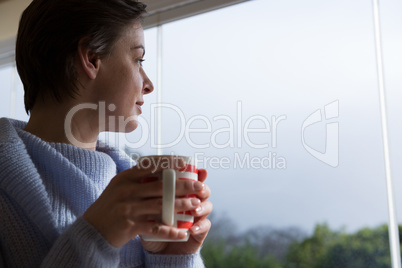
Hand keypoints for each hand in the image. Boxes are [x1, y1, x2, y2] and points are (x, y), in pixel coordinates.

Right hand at [83, 156, 205, 246]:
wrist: (92, 229)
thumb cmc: (111, 206)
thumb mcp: (120, 187)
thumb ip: (137, 178)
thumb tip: (161, 167)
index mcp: (125, 178)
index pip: (150, 165)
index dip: (169, 162)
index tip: (185, 162)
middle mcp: (126, 190)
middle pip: (161, 186)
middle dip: (183, 186)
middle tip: (199, 186)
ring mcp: (128, 208)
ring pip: (161, 205)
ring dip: (181, 205)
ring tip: (195, 205)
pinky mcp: (130, 226)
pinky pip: (155, 228)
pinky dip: (170, 231)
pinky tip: (182, 232)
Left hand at [140, 168, 212, 253]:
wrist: (158, 247)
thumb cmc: (152, 222)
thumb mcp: (147, 207)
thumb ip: (146, 194)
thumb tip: (140, 177)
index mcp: (181, 191)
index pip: (191, 178)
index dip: (196, 173)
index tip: (196, 170)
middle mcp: (191, 200)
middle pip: (202, 190)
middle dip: (202, 188)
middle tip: (198, 188)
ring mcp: (197, 215)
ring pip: (207, 206)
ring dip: (202, 207)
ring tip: (194, 210)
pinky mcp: (200, 230)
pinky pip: (204, 226)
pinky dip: (199, 226)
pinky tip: (191, 229)